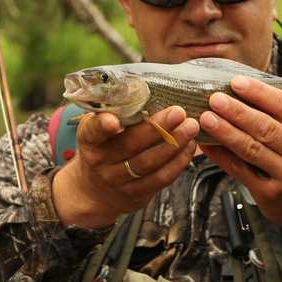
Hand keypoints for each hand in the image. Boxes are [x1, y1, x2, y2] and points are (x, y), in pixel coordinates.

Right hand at [53, 106, 198, 228]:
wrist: (94, 191)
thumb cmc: (104, 146)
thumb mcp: (98, 128)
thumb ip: (115, 112)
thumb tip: (149, 87)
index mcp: (89, 140)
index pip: (93, 131)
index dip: (103, 126)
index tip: (114, 121)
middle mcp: (101, 162)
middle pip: (130, 145)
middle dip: (157, 128)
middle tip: (179, 112)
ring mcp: (118, 181)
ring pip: (148, 164)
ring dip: (173, 144)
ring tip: (191, 126)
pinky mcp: (136, 194)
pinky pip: (160, 179)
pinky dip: (178, 162)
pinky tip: (189, 146)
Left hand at [199, 75, 281, 246]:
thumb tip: (245, 90)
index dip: (260, 93)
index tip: (236, 82)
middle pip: (266, 127)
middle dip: (237, 111)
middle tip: (215, 98)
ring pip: (251, 149)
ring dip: (225, 131)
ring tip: (206, 117)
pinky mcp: (271, 195)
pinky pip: (240, 170)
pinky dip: (221, 156)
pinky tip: (207, 144)